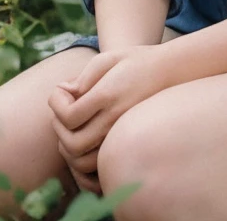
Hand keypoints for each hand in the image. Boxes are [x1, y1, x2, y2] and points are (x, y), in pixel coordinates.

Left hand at [47, 47, 169, 175]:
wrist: (171, 72)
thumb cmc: (135, 62)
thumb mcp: (109, 58)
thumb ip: (84, 76)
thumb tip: (65, 93)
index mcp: (108, 95)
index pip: (69, 115)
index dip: (55, 103)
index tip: (61, 89)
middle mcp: (115, 120)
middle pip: (72, 144)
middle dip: (58, 127)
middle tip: (62, 108)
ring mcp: (121, 135)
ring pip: (82, 161)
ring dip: (67, 146)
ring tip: (71, 124)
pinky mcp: (125, 144)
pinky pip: (97, 169)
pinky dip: (81, 162)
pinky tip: (82, 138)